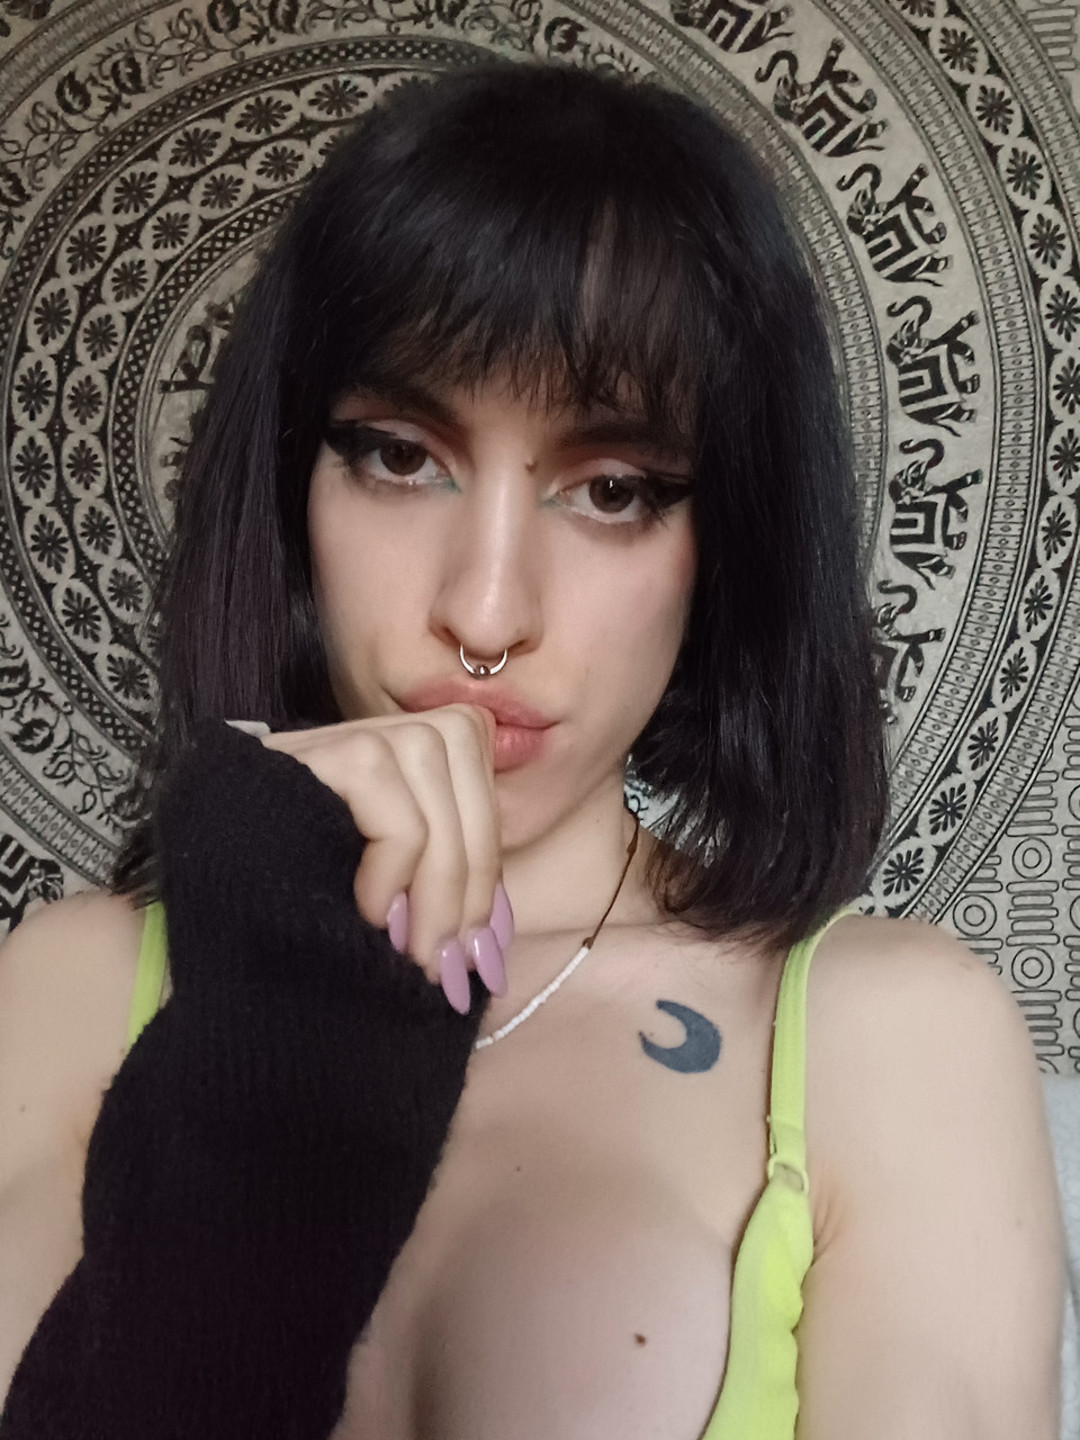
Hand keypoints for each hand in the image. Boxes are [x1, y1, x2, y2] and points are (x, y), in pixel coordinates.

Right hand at [244, 707, 512, 1011]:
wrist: (208, 966)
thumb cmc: (300, 944)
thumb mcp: (386, 914)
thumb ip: (438, 891)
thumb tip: (490, 934)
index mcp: (381, 759)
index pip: (468, 752)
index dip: (486, 844)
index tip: (478, 939)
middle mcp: (349, 731)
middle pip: (458, 742)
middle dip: (474, 864)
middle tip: (453, 955)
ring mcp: (316, 737)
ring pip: (427, 752)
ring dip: (438, 866)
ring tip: (413, 944)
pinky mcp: (292, 753)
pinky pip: (379, 783)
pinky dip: (393, 858)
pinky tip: (369, 914)